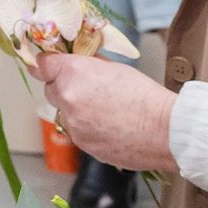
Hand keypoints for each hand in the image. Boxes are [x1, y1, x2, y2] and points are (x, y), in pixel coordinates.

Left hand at [31, 51, 175, 172]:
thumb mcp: (115, 68)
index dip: (46, 65)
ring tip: (106, 111)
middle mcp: (68, 98)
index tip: (47, 66)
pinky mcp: (81, 143)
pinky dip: (87, 128)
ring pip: (64, 113)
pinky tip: (109, 127)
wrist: (165, 130)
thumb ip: (89, 66)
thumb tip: (77, 64)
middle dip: (64, 88)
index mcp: (74, 73)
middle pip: (51, 90)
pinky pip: (77, 131)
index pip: (42, 65)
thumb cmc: (146, 96)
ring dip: (76, 110)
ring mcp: (73, 124)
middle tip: (87, 89)